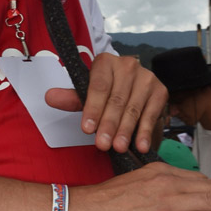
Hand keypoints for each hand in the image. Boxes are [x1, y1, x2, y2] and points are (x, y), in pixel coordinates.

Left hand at [45, 53, 165, 154]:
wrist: (131, 87)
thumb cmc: (105, 92)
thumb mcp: (86, 93)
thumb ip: (71, 98)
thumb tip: (50, 97)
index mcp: (105, 62)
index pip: (98, 86)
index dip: (92, 109)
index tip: (87, 129)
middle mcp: (128, 65)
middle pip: (116, 99)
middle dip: (109, 124)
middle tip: (102, 144)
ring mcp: (146, 77)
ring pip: (133, 108)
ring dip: (126, 130)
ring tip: (119, 147)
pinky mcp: (160, 90)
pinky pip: (151, 114)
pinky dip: (146, 131)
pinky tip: (140, 145)